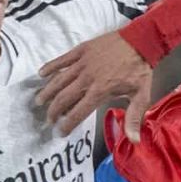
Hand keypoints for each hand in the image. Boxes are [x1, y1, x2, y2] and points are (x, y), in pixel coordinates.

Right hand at [37, 32, 153, 138]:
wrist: (141, 40)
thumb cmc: (140, 69)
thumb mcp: (141, 95)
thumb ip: (133, 118)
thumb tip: (134, 140)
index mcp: (100, 91)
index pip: (79, 112)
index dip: (68, 124)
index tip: (60, 132)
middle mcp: (87, 78)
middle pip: (64, 97)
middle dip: (54, 111)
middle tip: (49, 119)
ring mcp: (82, 63)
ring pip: (59, 80)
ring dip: (48, 92)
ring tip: (39, 101)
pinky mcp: (81, 50)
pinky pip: (62, 60)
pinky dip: (50, 67)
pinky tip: (41, 74)